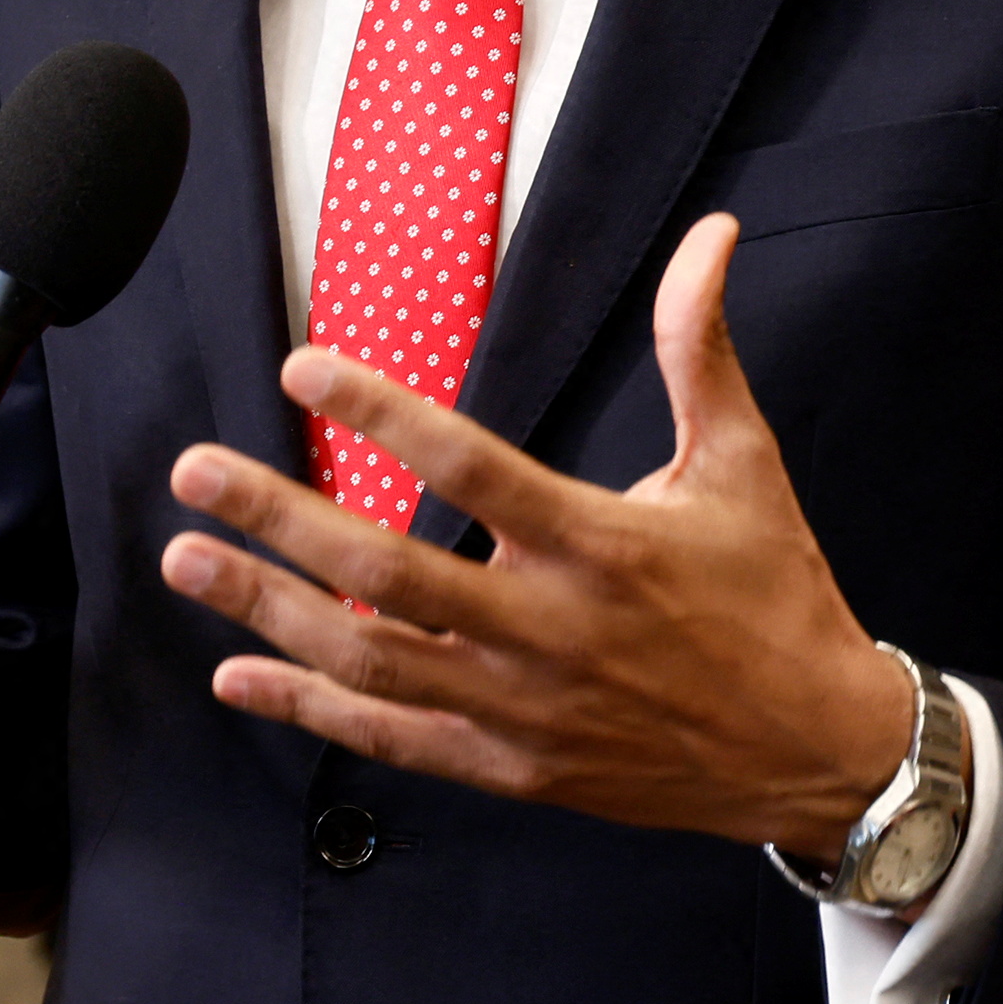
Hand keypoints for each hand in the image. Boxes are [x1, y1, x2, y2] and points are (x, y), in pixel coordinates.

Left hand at [155, 216, 910, 860]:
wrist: (818, 751)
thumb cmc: (777, 597)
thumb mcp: (744, 464)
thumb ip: (701, 348)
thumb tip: (712, 234)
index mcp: (601, 546)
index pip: (469, 466)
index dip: (379, 413)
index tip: (299, 368)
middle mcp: (549, 631)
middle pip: (386, 572)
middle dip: (277, 520)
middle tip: (193, 472)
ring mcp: (523, 709)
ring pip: (369, 661)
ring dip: (267, 611)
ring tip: (184, 561)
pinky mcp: (513, 768)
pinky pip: (392, 739)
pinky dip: (309, 710)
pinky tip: (237, 676)